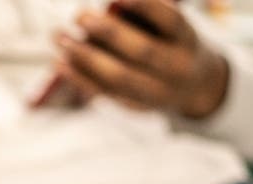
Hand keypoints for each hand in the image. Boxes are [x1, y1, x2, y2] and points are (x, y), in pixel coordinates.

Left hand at [53, 0, 228, 118]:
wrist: (193, 88)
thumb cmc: (171, 42)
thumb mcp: (168, 25)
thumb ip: (145, 15)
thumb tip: (108, 7)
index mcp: (187, 39)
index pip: (170, 21)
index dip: (146, 7)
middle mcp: (176, 67)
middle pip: (142, 51)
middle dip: (109, 32)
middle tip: (80, 15)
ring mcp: (156, 91)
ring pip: (119, 76)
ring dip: (85, 56)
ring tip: (59, 36)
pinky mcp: (135, 106)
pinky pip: (105, 93)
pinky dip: (79, 78)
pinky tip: (59, 63)